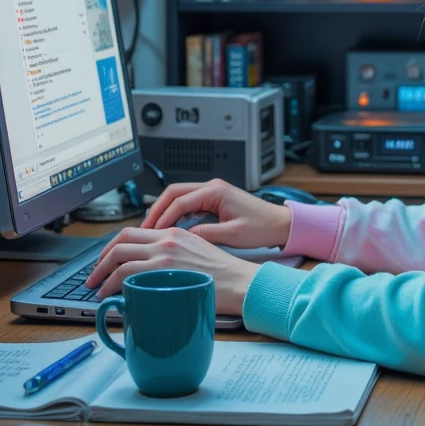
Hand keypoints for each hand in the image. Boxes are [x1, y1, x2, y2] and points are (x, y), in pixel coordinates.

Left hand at [84, 225, 261, 316]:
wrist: (241, 283)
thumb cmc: (226, 275)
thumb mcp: (199, 253)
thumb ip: (175, 255)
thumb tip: (154, 270)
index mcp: (175, 233)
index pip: (134, 232)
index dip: (114, 245)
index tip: (107, 259)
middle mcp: (167, 240)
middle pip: (121, 241)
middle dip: (101, 259)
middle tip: (94, 274)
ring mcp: (163, 256)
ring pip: (119, 258)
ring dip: (102, 273)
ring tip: (96, 288)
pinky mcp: (163, 273)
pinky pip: (127, 274)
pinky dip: (112, 284)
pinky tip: (110, 295)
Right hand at [141, 176, 291, 250]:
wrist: (280, 223)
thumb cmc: (262, 227)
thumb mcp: (233, 235)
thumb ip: (206, 234)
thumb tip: (184, 238)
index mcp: (215, 191)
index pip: (179, 201)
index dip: (163, 217)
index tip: (152, 232)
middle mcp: (212, 187)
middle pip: (173, 193)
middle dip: (157, 210)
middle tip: (144, 228)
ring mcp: (212, 192)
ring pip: (179, 196)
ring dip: (165, 211)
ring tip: (153, 229)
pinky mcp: (214, 199)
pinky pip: (188, 203)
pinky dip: (176, 213)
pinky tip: (170, 228)